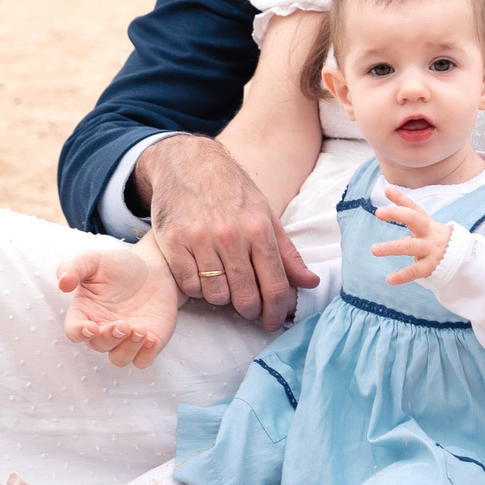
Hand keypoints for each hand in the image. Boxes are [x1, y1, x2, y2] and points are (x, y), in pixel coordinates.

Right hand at [56, 238, 183, 368]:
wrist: (154, 269)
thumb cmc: (119, 266)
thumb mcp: (94, 260)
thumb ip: (74, 267)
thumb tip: (62, 283)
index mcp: (85, 313)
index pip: (74, 331)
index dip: (79, 332)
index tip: (91, 327)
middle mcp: (102, 330)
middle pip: (98, 345)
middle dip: (110, 338)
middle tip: (123, 324)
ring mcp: (124, 340)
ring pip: (119, 358)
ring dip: (128, 348)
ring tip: (140, 330)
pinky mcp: (146, 344)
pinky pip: (142, 361)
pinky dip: (146, 355)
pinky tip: (151, 338)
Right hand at [133, 134, 319, 330]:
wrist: (189, 163)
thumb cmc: (232, 191)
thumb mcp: (265, 215)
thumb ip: (287, 253)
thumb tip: (311, 282)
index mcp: (258, 229)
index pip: (274, 285)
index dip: (276, 312)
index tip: (273, 322)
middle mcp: (230, 235)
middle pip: (246, 296)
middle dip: (250, 310)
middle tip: (248, 308)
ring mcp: (199, 239)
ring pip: (216, 295)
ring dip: (222, 298)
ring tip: (223, 285)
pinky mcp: (173, 242)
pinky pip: (189, 285)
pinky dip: (197, 289)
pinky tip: (202, 277)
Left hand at [370, 187, 452, 285]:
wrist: (462, 259)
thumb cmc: (435, 238)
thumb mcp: (424, 224)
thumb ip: (406, 210)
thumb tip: (388, 189)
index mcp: (426, 223)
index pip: (413, 208)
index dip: (401, 199)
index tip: (387, 191)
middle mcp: (429, 233)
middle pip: (414, 219)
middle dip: (397, 214)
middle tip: (378, 212)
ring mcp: (431, 249)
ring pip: (410, 246)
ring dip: (391, 247)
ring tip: (374, 249)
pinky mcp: (432, 266)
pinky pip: (415, 271)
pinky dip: (402, 276)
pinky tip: (389, 279)